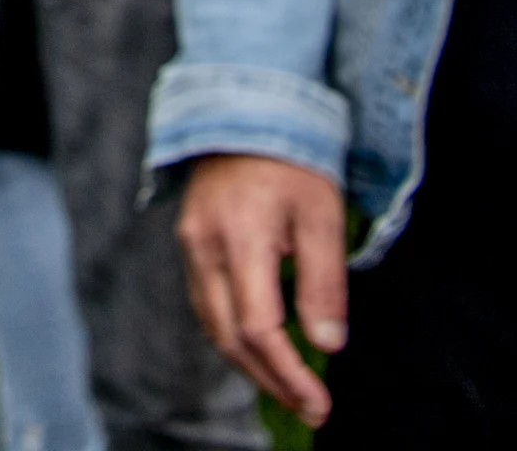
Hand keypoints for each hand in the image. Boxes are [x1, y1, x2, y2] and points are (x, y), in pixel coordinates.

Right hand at [177, 152, 346, 429]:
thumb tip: (326, 346)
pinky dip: (233, 335)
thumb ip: (324, 283)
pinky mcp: (189, 242)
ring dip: (249, 364)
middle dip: (270, 380)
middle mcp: (204, 247)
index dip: (288, 373)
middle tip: (310, 407)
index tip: (319, 402)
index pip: (259, 328)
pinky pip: (207, 304)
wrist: (245, 108)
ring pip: (213, 325)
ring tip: (289, 387)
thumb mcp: (322, 216)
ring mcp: (190, 244)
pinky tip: (260, 347)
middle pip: (229, 337)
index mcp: (240, 238)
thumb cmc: (292, 158)